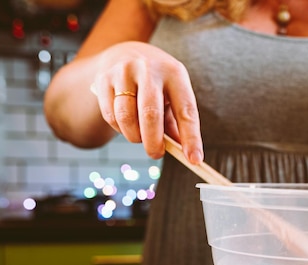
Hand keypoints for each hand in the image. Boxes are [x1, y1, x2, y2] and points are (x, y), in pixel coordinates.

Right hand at [90, 41, 202, 163]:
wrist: (125, 52)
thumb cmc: (157, 83)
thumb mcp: (173, 94)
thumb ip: (177, 122)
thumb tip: (184, 153)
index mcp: (175, 73)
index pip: (186, 110)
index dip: (191, 138)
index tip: (194, 160)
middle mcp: (149, 70)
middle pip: (150, 114)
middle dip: (154, 142)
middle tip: (156, 154)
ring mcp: (124, 72)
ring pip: (126, 117)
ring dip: (134, 136)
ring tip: (140, 137)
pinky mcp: (103, 79)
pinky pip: (110, 116)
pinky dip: (119, 128)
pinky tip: (126, 125)